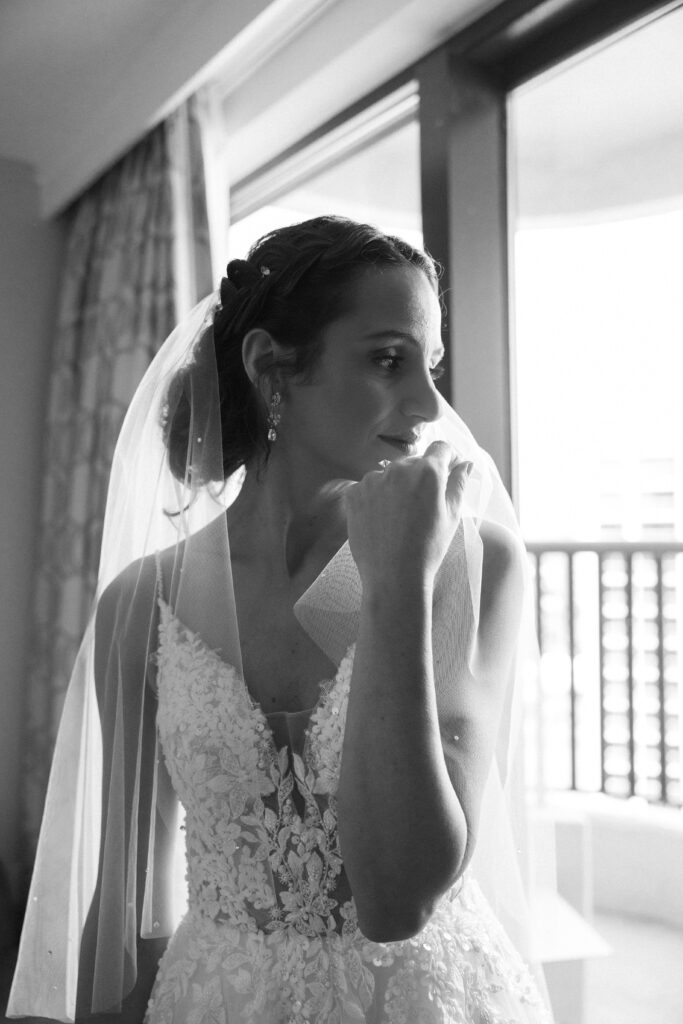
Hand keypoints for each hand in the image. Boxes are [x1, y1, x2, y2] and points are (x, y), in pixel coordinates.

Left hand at [344, 441, 472, 589]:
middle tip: (423, 506)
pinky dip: (375, 498)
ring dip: (396, 487)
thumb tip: (465, 463)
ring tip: (400, 517)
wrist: (393, 577)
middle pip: (414, 462)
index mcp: (428, 471)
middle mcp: (398, 468)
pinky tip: (382, 520)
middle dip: (421, 476)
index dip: (448, 457)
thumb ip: (459, 483)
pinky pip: (368, 487)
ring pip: (389, 474)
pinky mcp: (354, 493)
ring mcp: (372, 479)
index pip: (441, 448)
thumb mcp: (452, 516)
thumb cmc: (428, 548)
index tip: (450, 469)